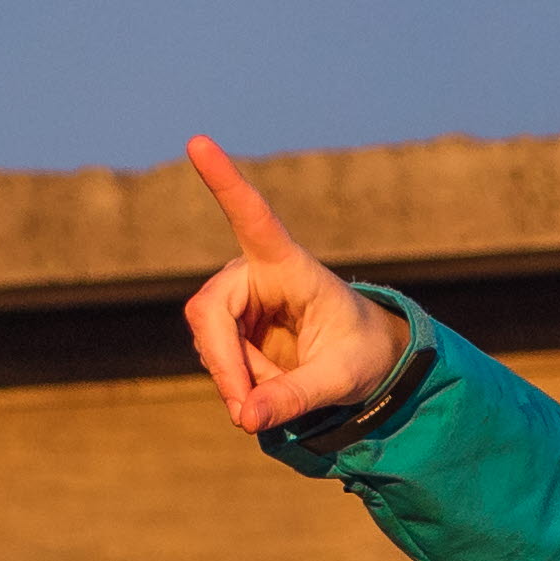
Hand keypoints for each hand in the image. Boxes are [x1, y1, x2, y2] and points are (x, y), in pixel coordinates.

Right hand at [177, 137, 410, 434]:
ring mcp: (237, 300)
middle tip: (244, 416)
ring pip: (209, 342)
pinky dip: (238, 385)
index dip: (224, 182)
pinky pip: (216, 359)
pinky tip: (264, 393)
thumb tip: (246, 418)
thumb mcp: (343, 378)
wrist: (363, 362)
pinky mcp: (228, 327)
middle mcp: (255, 273)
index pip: (254, 217)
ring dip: (237, 380)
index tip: (197, 142)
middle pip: (209, 310)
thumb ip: (297, 396)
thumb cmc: (362, 355)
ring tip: (279, 398)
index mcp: (290, 265)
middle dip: (225, 365)